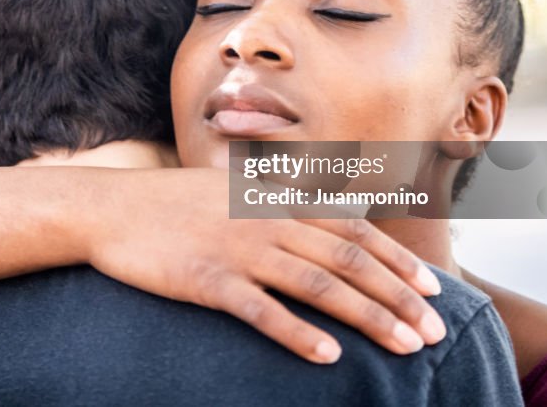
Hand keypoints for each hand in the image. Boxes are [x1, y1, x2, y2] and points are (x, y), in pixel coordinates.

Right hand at [84, 169, 445, 363]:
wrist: (111, 208)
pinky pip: (261, 311)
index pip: (352, 230)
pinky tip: (329, 358)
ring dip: (367, 318)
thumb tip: (321, 210)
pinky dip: (299, 334)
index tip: (433, 290)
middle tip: (435, 331)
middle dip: (398, 297)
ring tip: (406, 347)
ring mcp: (237, 251)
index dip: (396, 260)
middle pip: (347, 261)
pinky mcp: (208, 280)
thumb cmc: (172, 202)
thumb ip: (277, 200)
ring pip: (317, 286)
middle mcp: (266, 223)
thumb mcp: (231, 189)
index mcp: (275, 202)